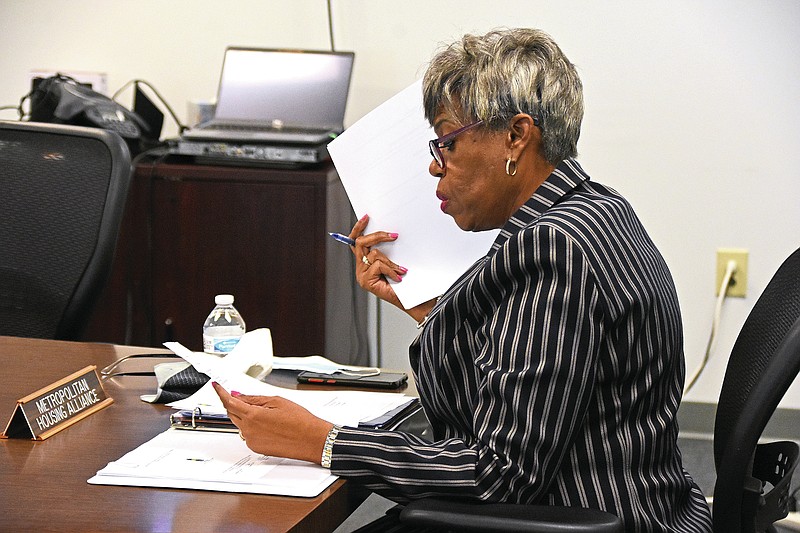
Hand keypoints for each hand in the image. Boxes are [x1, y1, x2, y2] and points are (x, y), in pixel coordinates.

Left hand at [212, 382, 332, 463]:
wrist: (311, 439)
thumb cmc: (299, 420)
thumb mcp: (277, 401)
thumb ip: (254, 399)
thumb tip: (239, 395)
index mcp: (253, 415)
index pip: (229, 401)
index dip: (221, 392)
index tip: (217, 386)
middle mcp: (248, 430)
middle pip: (232, 413)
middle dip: (234, 403)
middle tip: (244, 396)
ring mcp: (252, 441)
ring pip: (240, 424)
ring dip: (245, 415)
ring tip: (266, 412)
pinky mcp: (257, 448)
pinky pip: (248, 434)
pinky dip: (252, 427)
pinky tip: (269, 424)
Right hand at [349, 214, 407, 308]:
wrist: (412, 301)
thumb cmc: (406, 283)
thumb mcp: (395, 262)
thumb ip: (387, 251)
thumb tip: (390, 233)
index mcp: (365, 262)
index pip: (356, 241)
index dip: (359, 228)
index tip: (366, 217)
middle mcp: (361, 268)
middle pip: (361, 243)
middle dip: (378, 236)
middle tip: (393, 235)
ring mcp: (362, 275)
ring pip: (374, 254)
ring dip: (390, 261)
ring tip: (401, 270)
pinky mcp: (366, 281)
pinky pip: (378, 265)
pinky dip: (391, 270)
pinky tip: (398, 277)